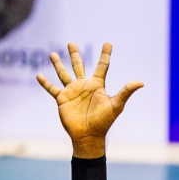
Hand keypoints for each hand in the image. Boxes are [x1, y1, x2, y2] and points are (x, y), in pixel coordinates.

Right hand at [37, 41, 142, 158]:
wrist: (88, 136)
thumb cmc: (104, 122)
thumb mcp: (116, 105)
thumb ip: (126, 92)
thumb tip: (140, 82)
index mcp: (97, 85)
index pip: (102, 66)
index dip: (105, 54)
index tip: (108, 43)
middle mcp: (83, 86)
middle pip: (78, 66)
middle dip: (74, 55)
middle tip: (71, 43)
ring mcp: (72, 92)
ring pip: (63, 74)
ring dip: (58, 64)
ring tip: (53, 54)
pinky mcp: (62, 100)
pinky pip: (52, 89)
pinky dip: (45, 83)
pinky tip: (38, 75)